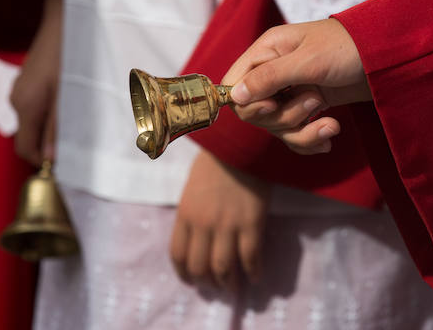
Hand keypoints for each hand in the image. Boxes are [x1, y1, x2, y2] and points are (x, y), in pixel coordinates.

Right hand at [10, 0, 62, 165]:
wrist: (62, 18)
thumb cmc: (70, 54)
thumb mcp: (68, 93)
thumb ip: (58, 126)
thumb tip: (51, 157)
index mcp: (25, 105)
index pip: (25, 149)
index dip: (42, 161)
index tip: (65, 163)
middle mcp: (16, 99)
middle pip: (29, 136)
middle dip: (50, 144)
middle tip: (78, 142)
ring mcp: (19, 89)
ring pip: (34, 121)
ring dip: (52, 127)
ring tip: (77, 119)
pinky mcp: (26, 82)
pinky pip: (35, 107)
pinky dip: (50, 112)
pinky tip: (69, 101)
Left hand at [170, 150, 269, 290]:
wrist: (241, 145)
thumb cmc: (216, 163)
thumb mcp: (192, 189)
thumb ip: (192, 215)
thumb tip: (197, 241)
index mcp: (185, 214)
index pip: (178, 255)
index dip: (184, 274)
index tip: (192, 280)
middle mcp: (203, 224)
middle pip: (200, 267)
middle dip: (207, 282)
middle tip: (215, 286)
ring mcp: (228, 225)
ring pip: (224, 268)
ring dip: (228, 283)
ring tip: (233, 287)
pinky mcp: (252, 224)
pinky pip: (250, 257)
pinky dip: (253, 272)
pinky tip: (255, 277)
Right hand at [222, 18, 369, 154]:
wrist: (391, 58)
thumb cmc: (350, 48)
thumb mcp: (308, 61)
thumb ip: (269, 78)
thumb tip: (234, 97)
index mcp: (267, 51)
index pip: (234, 84)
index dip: (249, 103)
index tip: (273, 104)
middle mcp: (275, 71)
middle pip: (255, 112)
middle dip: (285, 116)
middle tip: (314, 101)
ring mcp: (293, 90)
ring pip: (277, 126)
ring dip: (302, 128)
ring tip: (329, 115)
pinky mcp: (311, 106)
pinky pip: (296, 134)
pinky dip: (312, 139)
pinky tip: (331, 134)